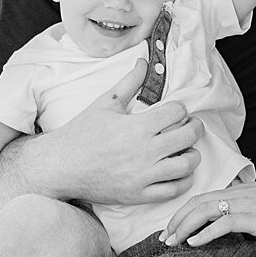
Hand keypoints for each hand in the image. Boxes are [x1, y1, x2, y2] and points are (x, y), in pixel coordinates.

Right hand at [41, 59, 203, 205]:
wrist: (61, 166)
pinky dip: (183, 181)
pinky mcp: (138, 195)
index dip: (180, 108)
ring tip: (186, 150)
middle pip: (188, 137)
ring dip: (192, 155)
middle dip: (194, 128)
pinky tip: (178, 172)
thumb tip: (144, 61)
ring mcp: (142, 176)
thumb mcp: (105, 103)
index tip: (176, 111)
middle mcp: (144, 152)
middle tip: (189, 126)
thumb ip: (129, 82)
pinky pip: (173, 191)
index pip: (177, 111)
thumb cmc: (82, 133)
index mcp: (137, 126)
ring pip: (186, 166)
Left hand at [162, 172, 255, 247]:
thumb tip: (248, 223)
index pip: (205, 197)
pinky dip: (204, 233)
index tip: (174, 227)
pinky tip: (194, 243)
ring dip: (183, 226)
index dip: (186, 211)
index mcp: (242, 191)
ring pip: (204, 210)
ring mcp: (246, 204)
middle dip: (177, 220)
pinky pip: (223, 223)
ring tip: (171, 242)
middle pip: (198, 202)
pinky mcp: (255, 217)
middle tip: (163, 239)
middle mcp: (240, 194)